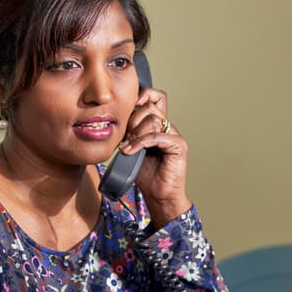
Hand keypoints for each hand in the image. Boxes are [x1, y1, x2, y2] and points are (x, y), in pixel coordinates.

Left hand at [117, 86, 192, 224]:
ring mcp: (174, 135)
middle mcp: (167, 127)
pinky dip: (140, 142)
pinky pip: (157, 136)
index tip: (124, 107)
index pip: (154, 97)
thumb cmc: (144, 175)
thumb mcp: (129, 148)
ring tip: (127, 147)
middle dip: (133, 118)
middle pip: (151, 106)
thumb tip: (113, 119)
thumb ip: (127, 132)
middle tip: (126, 135)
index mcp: (157, 125)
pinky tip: (130, 151)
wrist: (158, 195)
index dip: (141, 96)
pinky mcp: (178, 145)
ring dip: (136, 132)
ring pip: (153, 119)